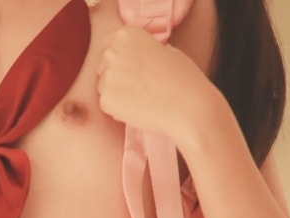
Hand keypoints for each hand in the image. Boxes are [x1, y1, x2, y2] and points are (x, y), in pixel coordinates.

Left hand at [96, 25, 207, 139]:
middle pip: (102, 67)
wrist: (187, 106)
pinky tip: (137, 110)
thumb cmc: (183, 79)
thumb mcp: (165, 50)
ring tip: (141, 99)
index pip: (108, 46)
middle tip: (137, 88)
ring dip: (116, 95)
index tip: (130, 71)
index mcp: (126, 34)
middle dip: (115, 77)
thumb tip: (136, 57)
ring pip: (103, 87)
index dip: (118, 60)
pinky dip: (118, 110)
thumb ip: (143, 50)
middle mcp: (113, 51)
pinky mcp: (106, 100)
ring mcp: (107, 75)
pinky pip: (106, 106)